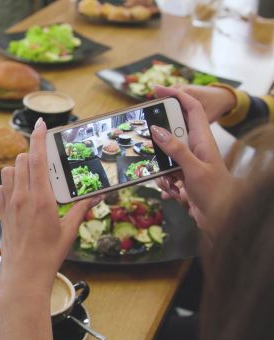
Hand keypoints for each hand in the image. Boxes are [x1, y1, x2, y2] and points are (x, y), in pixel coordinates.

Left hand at [0, 119, 97, 339]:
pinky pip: (2, 186)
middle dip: (33, 155)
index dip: (38, 138)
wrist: (24, 274)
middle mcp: (22, 196)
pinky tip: (20, 191)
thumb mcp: (70, 231)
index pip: (38, 159)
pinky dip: (10, 181)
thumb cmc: (49, 254)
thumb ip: (82, 208)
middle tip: (45, 162)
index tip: (39, 123)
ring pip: (9, 170)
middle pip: (22, 160)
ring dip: (20, 167)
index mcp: (41, 198)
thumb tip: (98, 195)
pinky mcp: (2, 210)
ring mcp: (9, 203)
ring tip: (32, 177)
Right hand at [151, 86, 234, 235]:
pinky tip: (175, 194)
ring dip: (162, 172)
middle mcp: (194, 147)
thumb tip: (157, 130)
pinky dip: (165, 184)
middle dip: (159, 143)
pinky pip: (163, 174)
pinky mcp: (181, 176)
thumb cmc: (215, 192)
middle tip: (149, 146)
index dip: (176, 95)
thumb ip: (175, 149)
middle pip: (171, 132)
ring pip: (163, 157)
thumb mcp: (193, 170)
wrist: (221, 218)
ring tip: (173, 184)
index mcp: (202, 139)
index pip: (191, 107)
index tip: (156, 90)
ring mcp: (187, 162)